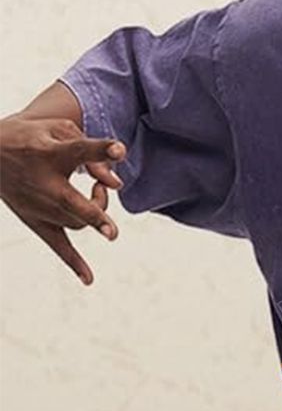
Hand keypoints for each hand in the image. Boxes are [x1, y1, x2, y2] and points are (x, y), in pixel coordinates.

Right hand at [0, 115, 126, 283]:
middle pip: (71, 201)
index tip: (119, 149)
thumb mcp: (58, 130)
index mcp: (50, 153)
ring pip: (76, 221)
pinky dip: (74, 263)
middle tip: (111, 230)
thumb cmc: (33, 138)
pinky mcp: (36, 221)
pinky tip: (89, 280)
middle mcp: (43, 183)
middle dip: (94, 213)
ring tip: (97, 194)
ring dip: (97, 215)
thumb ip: (93, 152)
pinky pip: (57, 246)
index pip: (78, 151)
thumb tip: (116, 184)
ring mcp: (38, 206)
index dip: (100, 150)